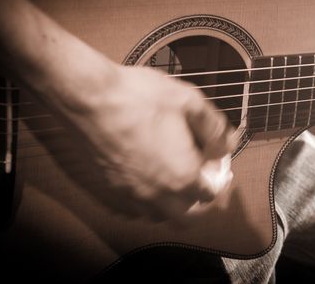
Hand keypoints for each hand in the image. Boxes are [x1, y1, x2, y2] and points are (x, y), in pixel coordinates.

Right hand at [48, 65, 235, 222]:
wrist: (88, 97)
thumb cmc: (139, 96)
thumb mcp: (189, 101)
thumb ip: (214, 128)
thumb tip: (226, 145)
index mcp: (182, 176)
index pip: (211, 194)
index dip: (218, 178)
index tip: (215, 162)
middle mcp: (157, 194)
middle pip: (187, 217)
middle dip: (198, 202)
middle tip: (199, 178)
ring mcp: (130, 194)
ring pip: (158, 216)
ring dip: (171, 205)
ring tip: (173, 179)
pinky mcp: (109, 189)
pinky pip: (132, 209)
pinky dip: (144, 202)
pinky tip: (146, 180)